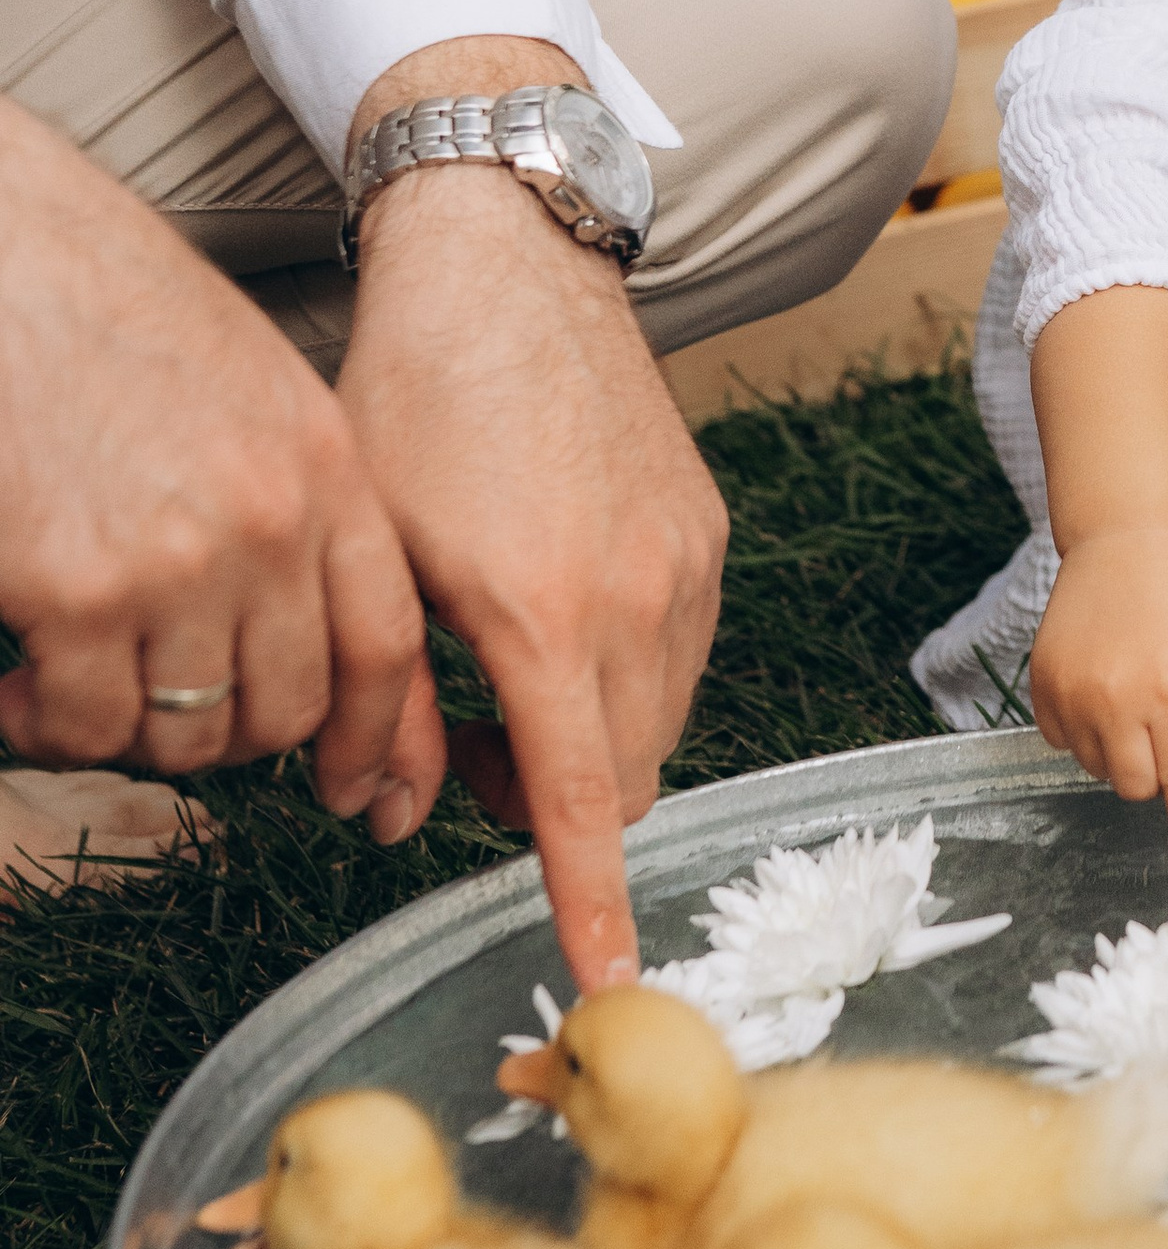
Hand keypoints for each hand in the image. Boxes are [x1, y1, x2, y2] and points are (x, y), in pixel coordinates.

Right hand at [0, 101, 424, 810]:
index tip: (355, 785)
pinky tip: (20, 685)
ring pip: (186, 732)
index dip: (373, 736)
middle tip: (163, 715)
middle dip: (227, 739)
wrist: (8, 249)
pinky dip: (47, 725)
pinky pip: (87, 722)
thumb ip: (290, 497)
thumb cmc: (105, 304)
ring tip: (77, 687)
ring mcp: (178, 559)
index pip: (384, 642)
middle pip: (285, 708)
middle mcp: (269, 521)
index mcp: (324, 466)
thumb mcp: (249, 387)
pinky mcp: (76, 588)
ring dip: (129, 732)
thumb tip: (292, 620)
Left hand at [335, 149, 725, 990]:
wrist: (507, 269)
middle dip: (558, 805)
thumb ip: (399, 704)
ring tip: (510, 679)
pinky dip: (626, 676)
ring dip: (594, 740)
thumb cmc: (417, 400)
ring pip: (661, 721)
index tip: (610, 979)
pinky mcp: (707, 529)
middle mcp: (640, 597)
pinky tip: (560, 618)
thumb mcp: (378, 562)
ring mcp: (687, 562)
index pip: (584, 802)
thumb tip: (403, 811)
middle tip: (473, 753)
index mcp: (546, 614)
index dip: (591, 902)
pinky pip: (683, 653)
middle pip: (628, 778)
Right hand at [1029, 526, 1167, 876]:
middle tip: (1160, 729)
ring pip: (1094, 767)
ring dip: (1115, 750)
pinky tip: (1096, 689)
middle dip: (1152, 773)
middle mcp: (1120, 699)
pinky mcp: (1043, 682)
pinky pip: (1058, 741)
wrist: (1123, 541)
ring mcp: (1075, 692)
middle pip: (1133, 786)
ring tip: (1128, 697)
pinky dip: (1079, 731)